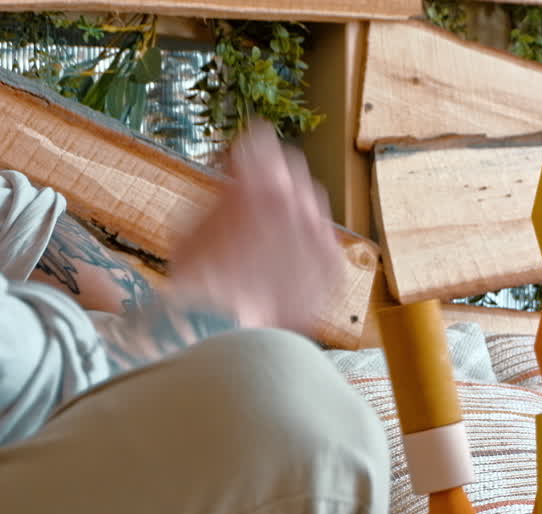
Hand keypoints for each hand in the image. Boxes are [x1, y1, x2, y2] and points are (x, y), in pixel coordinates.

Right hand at [169, 118, 340, 330]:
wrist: (228, 330)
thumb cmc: (198, 279)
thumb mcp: (191, 226)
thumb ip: (221, 197)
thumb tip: (233, 188)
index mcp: (258, 181)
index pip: (258, 139)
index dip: (242, 152)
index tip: (235, 163)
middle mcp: (297, 200)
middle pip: (291, 166)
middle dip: (272, 175)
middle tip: (254, 196)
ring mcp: (320, 232)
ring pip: (311, 202)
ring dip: (292, 208)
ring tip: (269, 234)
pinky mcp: (333, 262)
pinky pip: (322, 241)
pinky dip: (306, 245)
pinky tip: (285, 263)